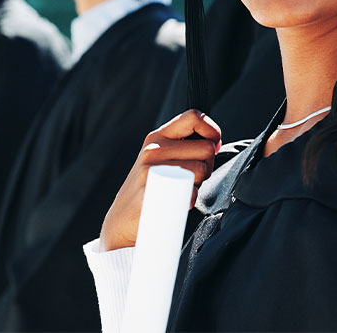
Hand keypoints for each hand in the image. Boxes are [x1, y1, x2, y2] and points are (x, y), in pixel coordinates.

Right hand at [99, 110, 220, 250]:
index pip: (193, 117)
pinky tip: (176, 203)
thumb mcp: (160, 158)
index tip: (214, 145)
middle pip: (206, 148)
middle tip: (194, 177)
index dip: (212, 130)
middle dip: (209, 164)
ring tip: (182, 189)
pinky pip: (190, 192)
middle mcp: (154, 149)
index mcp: (157, 137)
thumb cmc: (149, 188)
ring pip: (202, 169)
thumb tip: (215, 143)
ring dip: (200, 183)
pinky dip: (190, 200)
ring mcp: (152, 169)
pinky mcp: (153, 191)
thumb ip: (183, 146)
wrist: (121, 220)